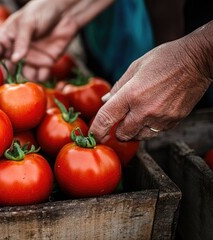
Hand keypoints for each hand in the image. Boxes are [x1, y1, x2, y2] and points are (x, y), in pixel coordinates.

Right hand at [0, 0, 113, 81]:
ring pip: (24, 75)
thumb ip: (21, 41)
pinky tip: (46, 68)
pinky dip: (42, 76)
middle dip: (6, 78)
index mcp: (7, 38)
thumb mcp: (28, 22)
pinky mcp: (45, 63)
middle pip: (6, 69)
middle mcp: (17, 51)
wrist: (67, 11)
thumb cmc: (42, 10)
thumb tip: (15, 59)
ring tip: (31, 73)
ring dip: (26, 78)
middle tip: (7, 84)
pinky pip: (40, 76)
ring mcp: (30, 58)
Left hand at [89, 22, 212, 141]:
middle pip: (122, 134)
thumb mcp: (135, 67)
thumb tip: (105, 101)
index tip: (92, 136)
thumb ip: (118, 87)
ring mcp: (160, 118)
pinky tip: (150, 115)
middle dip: (116, 132)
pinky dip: (148, 129)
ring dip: (132, 132)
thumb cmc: (165, 59)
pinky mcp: (173, 121)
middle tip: (116, 124)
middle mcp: (144, 110)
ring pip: (138, 137)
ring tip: (135, 118)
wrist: (197, 60)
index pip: (106, 119)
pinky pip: (154, 133)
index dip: (96, 131)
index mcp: (131, 94)